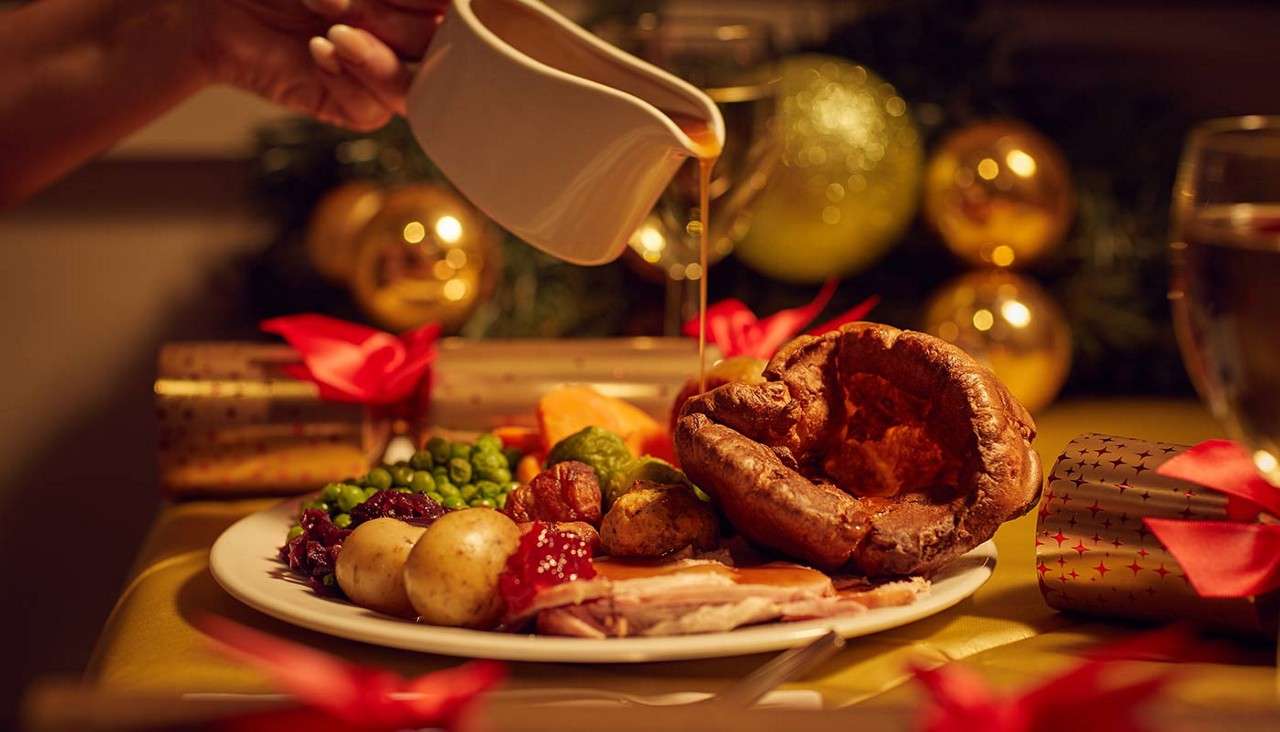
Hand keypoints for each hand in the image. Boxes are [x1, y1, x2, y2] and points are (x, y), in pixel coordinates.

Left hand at [195, 0, 448, 130]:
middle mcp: (400, 40)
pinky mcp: (345, 108)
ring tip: (335, 32)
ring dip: (377, 61)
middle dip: (396, 25)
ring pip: (412, 92)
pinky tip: (317, 51)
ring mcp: (375, 77)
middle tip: (351, 4)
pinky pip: (368, 112)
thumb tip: (399, 4)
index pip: (452, 14)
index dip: (435, 5)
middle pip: (438, 52)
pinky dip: (345, 81)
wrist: (216, 5)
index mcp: (409, 4)